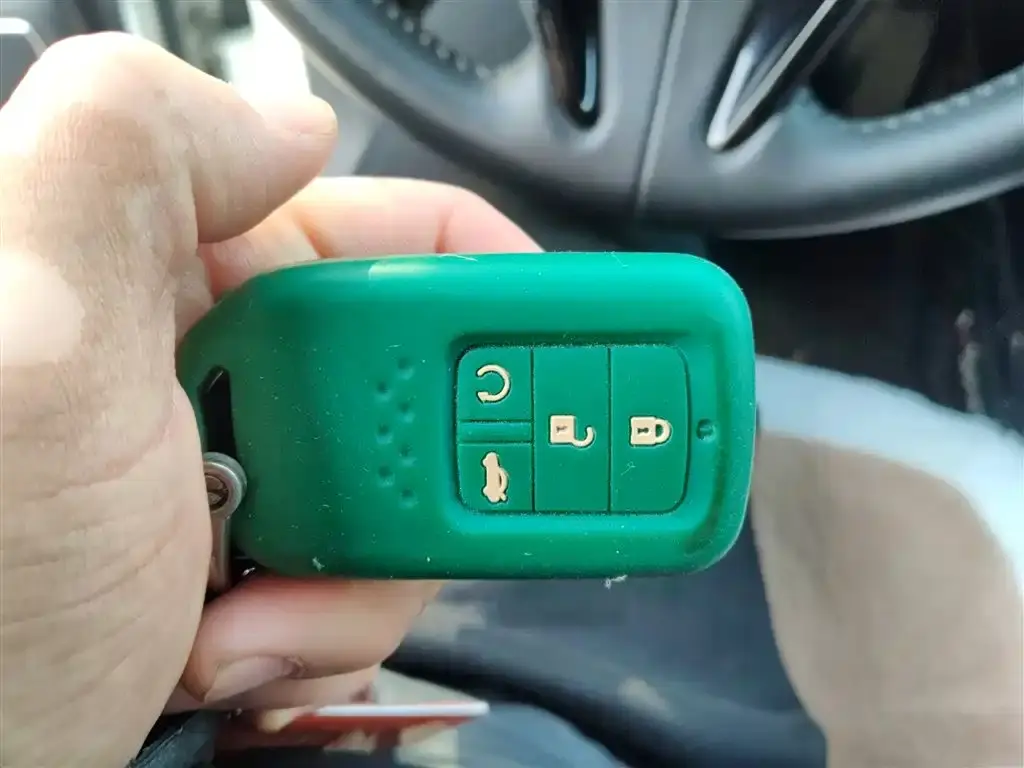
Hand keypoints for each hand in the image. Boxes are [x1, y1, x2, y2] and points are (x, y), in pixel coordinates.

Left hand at [0, 33, 538, 766]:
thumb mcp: (27, 338)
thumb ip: (138, 159)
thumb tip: (292, 123)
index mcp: (146, 269)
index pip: (372, 227)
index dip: (483, 280)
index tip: (566, 354)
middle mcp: (187, 361)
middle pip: (404, 380)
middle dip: (423, 473)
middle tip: (387, 528)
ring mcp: (220, 471)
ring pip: (396, 493)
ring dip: (366, 580)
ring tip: (257, 626)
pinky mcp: (238, 563)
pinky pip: (360, 575)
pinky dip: (336, 630)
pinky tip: (244, 654)